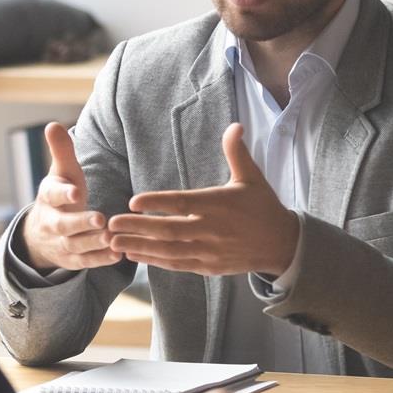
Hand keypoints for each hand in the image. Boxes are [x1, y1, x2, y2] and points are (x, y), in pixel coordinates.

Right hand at [18, 122, 120, 271]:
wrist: (42, 233)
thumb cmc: (61, 194)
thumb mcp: (60, 172)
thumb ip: (61, 151)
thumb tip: (52, 124)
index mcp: (49, 197)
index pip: (53, 194)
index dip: (64, 193)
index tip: (76, 192)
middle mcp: (52, 222)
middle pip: (63, 225)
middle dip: (80, 223)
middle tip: (100, 220)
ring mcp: (61, 243)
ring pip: (76, 245)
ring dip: (93, 243)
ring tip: (112, 237)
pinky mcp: (72, 260)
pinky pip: (86, 262)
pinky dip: (100, 259)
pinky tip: (118, 254)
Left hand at [109, 124, 300, 277]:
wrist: (282, 244)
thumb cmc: (263, 207)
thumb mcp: (252, 178)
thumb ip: (237, 153)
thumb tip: (235, 125)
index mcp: (219, 204)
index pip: (182, 203)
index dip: (157, 203)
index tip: (133, 201)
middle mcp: (212, 229)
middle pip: (169, 230)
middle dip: (138, 227)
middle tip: (111, 223)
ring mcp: (210, 251)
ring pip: (169, 250)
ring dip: (140, 246)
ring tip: (114, 240)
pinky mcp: (209, 266)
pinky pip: (177, 264)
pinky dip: (154, 260)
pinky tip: (134, 254)